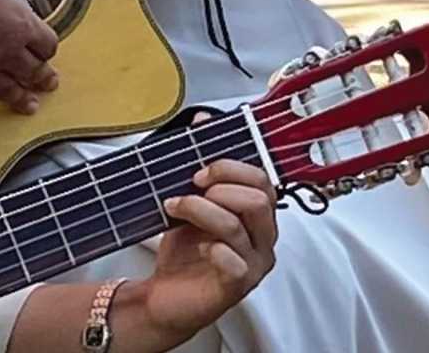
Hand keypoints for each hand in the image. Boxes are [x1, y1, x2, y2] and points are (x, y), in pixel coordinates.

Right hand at [0, 0, 59, 111]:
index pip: (47, 46)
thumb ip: (4, 8)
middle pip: (33, 71)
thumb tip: (3, 16)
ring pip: (7, 90)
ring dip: (18, 99)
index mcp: (20, 21)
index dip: (47, 52)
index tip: (46, 56)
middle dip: (42, 79)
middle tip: (47, 85)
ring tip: (25, 105)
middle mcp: (5, 47)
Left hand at [111, 161, 279, 350]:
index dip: (231, 168)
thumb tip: (194, 132)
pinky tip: (197, 247)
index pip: (262, 181)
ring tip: (175, 208)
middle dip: (219, 187)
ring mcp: (253, 264)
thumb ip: (200, 180)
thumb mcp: (191, 207)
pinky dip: (211, 248)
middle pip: (259, 199)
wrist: (165, 296)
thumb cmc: (184, 253)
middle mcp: (262, 239)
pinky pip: (233, 262)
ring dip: (199, 209)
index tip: (200, 171)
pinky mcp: (238, 286)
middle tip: (191, 190)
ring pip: (237, 225)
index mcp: (257, 216)